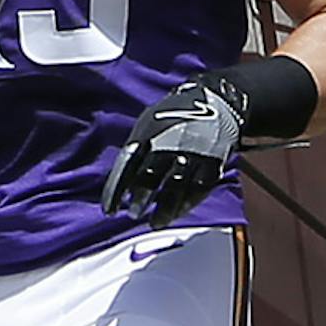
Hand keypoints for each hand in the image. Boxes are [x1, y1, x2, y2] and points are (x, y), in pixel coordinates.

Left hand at [101, 74, 243, 225]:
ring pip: (175, 188)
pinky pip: (197, 190)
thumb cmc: (176, 115)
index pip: (127, 165)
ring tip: (155, 222)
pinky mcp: (211, 164)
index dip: (116, 189)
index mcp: (149, 132)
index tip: (109, 209)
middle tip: (133, 213)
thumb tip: (121, 178)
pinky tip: (176, 214)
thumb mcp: (149, 122)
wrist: (216, 102)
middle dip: (140, 198)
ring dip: (163, 209)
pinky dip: (185, 205)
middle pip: (150, 176)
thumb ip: (136, 147)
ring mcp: (192, 155)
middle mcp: (169, 143)